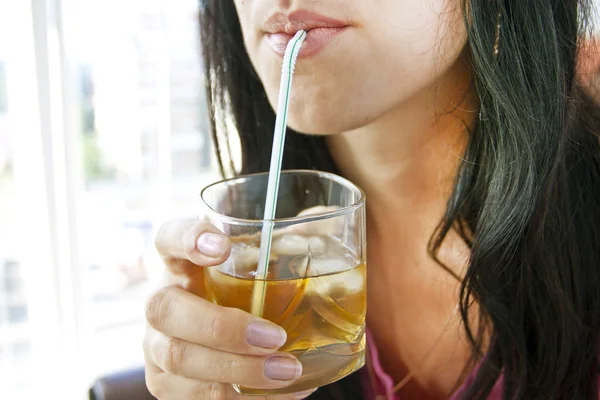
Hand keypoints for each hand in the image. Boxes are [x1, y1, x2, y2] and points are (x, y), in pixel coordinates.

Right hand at [143, 218, 316, 398]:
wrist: (219, 346)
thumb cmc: (245, 301)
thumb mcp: (256, 276)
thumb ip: (282, 257)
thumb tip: (326, 244)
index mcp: (181, 265)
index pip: (168, 238)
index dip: (187, 238)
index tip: (223, 247)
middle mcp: (161, 303)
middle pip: (165, 308)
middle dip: (222, 327)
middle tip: (274, 337)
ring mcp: (155, 346)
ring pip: (177, 357)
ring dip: (237, 369)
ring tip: (287, 370)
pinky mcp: (165, 384)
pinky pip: (192, 397)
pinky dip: (240, 398)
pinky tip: (280, 392)